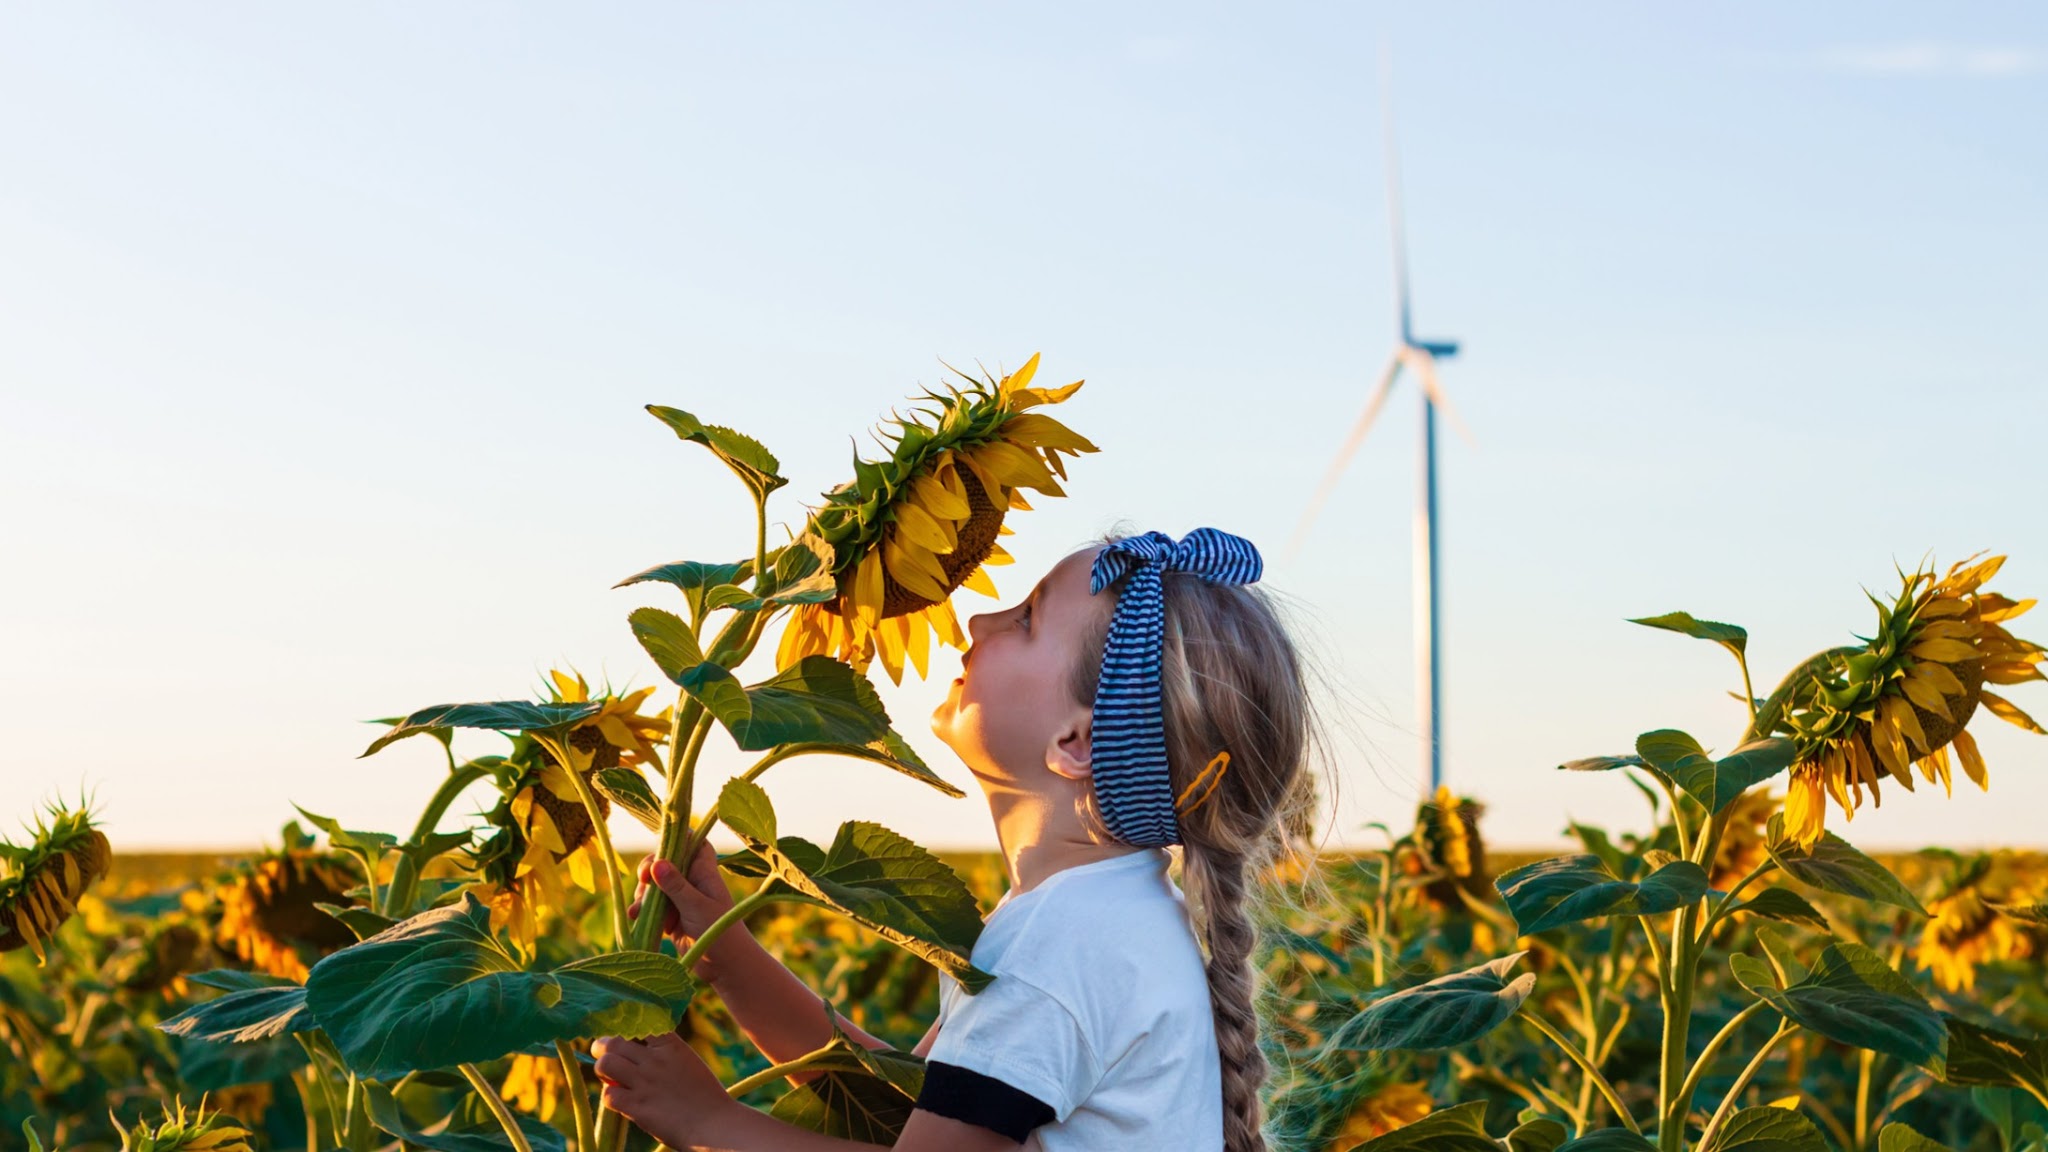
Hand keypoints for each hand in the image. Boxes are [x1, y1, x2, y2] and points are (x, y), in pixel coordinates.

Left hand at [593, 1031, 736, 1147]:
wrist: (714, 1125)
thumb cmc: (706, 1096)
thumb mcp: (689, 1063)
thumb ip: (665, 1055)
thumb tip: (636, 1056)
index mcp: (671, 1046)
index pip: (638, 1023)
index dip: (625, 1028)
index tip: (621, 1034)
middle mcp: (655, 1060)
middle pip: (614, 1042)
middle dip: (603, 1047)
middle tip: (602, 1054)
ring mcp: (645, 1082)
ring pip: (605, 1064)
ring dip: (602, 1069)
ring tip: (608, 1077)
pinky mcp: (637, 1106)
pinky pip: (608, 1095)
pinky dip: (610, 1097)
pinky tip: (620, 1101)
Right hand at [628, 839, 744, 982]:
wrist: (725, 965)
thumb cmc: (720, 931)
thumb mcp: (696, 906)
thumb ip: (676, 885)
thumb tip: (656, 863)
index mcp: (703, 871)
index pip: (692, 843)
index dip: (675, 840)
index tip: (659, 852)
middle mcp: (691, 881)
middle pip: (665, 862)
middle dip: (649, 871)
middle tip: (643, 881)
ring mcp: (680, 899)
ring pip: (655, 886)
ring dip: (643, 895)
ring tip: (638, 910)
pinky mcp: (671, 916)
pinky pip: (652, 907)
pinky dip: (643, 910)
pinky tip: (635, 917)